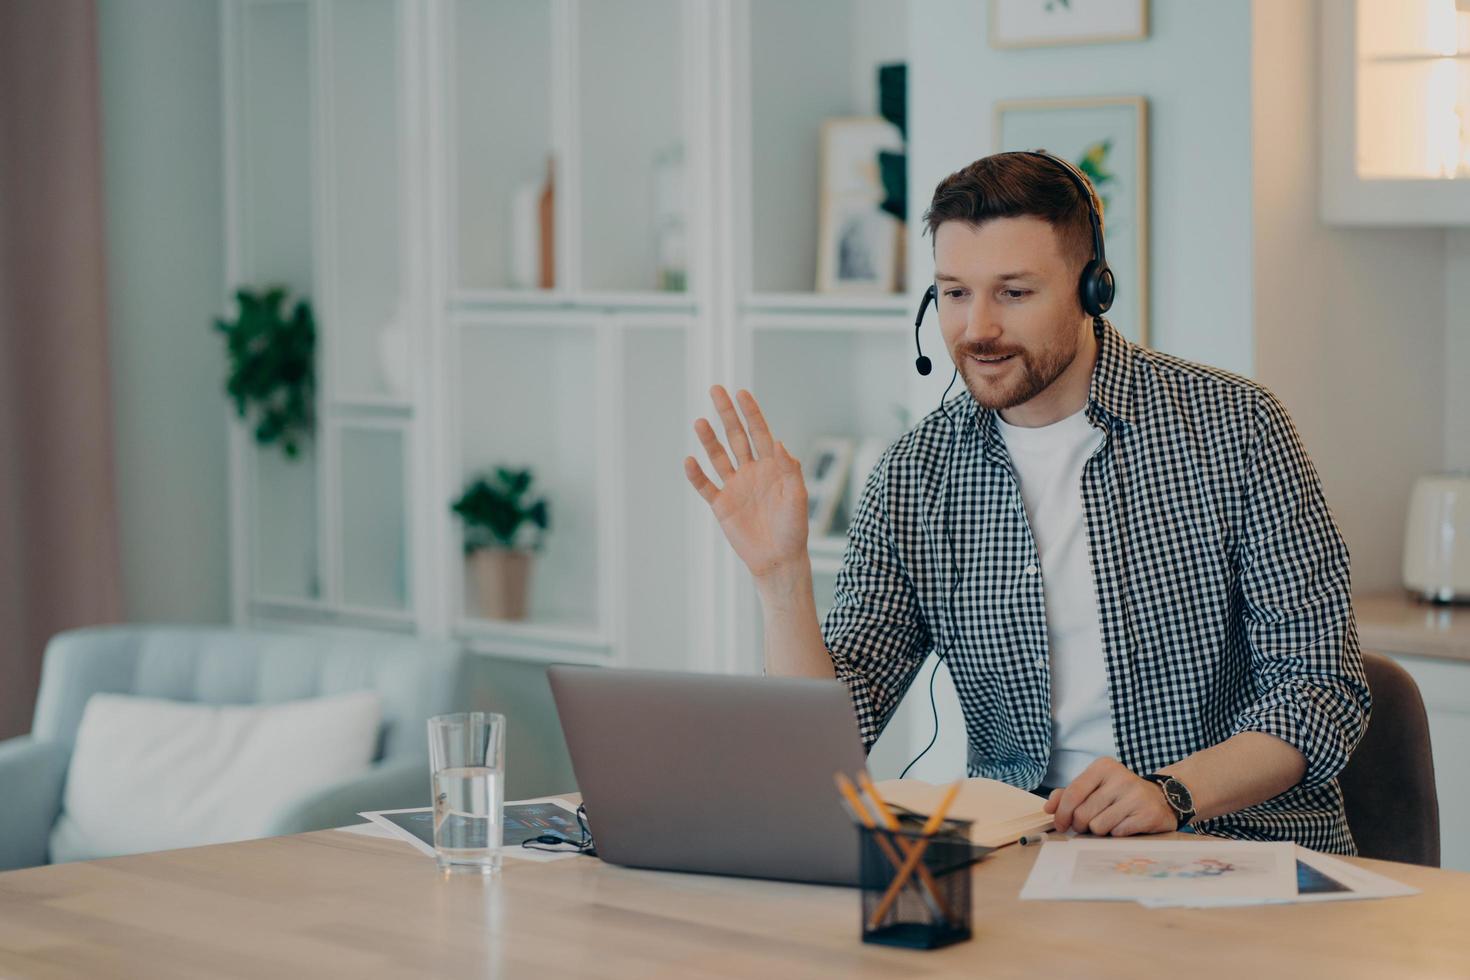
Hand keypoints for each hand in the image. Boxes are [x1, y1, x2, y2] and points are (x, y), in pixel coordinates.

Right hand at [684, 386, 809, 582]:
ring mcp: (735, 486)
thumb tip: (780, 443)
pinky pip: (706, 486)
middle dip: (726, 414)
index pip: (759, 432)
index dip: (751, 413)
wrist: (778, 559)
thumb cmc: (793, 529)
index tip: (741, 393)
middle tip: (715, 390)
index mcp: (772, 466)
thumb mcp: (797, 497)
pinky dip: (696, 474)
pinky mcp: (722, 505)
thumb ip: (790, 470)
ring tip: (700, 421)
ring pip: (719, 456)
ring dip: (709, 439)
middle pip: (736, 436)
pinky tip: (689, 460)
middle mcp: (751, 471)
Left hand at [1041, 757, 1178, 836]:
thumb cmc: (1119, 794)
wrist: (1161, 799)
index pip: (1072, 793)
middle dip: (1081, 825)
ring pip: (1098, 826)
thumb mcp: (1094, 787)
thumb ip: (1068, 794)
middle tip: (1088, 826)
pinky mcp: (1148, 814)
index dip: (1062, 813)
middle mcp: (1120, 777)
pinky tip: (1125, 825)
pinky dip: (1117, 834)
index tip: (1061, 825)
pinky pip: (1117, 833)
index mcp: (1103, 767)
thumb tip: (1048, 808)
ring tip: (1109, 822)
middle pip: (1083, 813)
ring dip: (1099, 831)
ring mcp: (1136, 795)